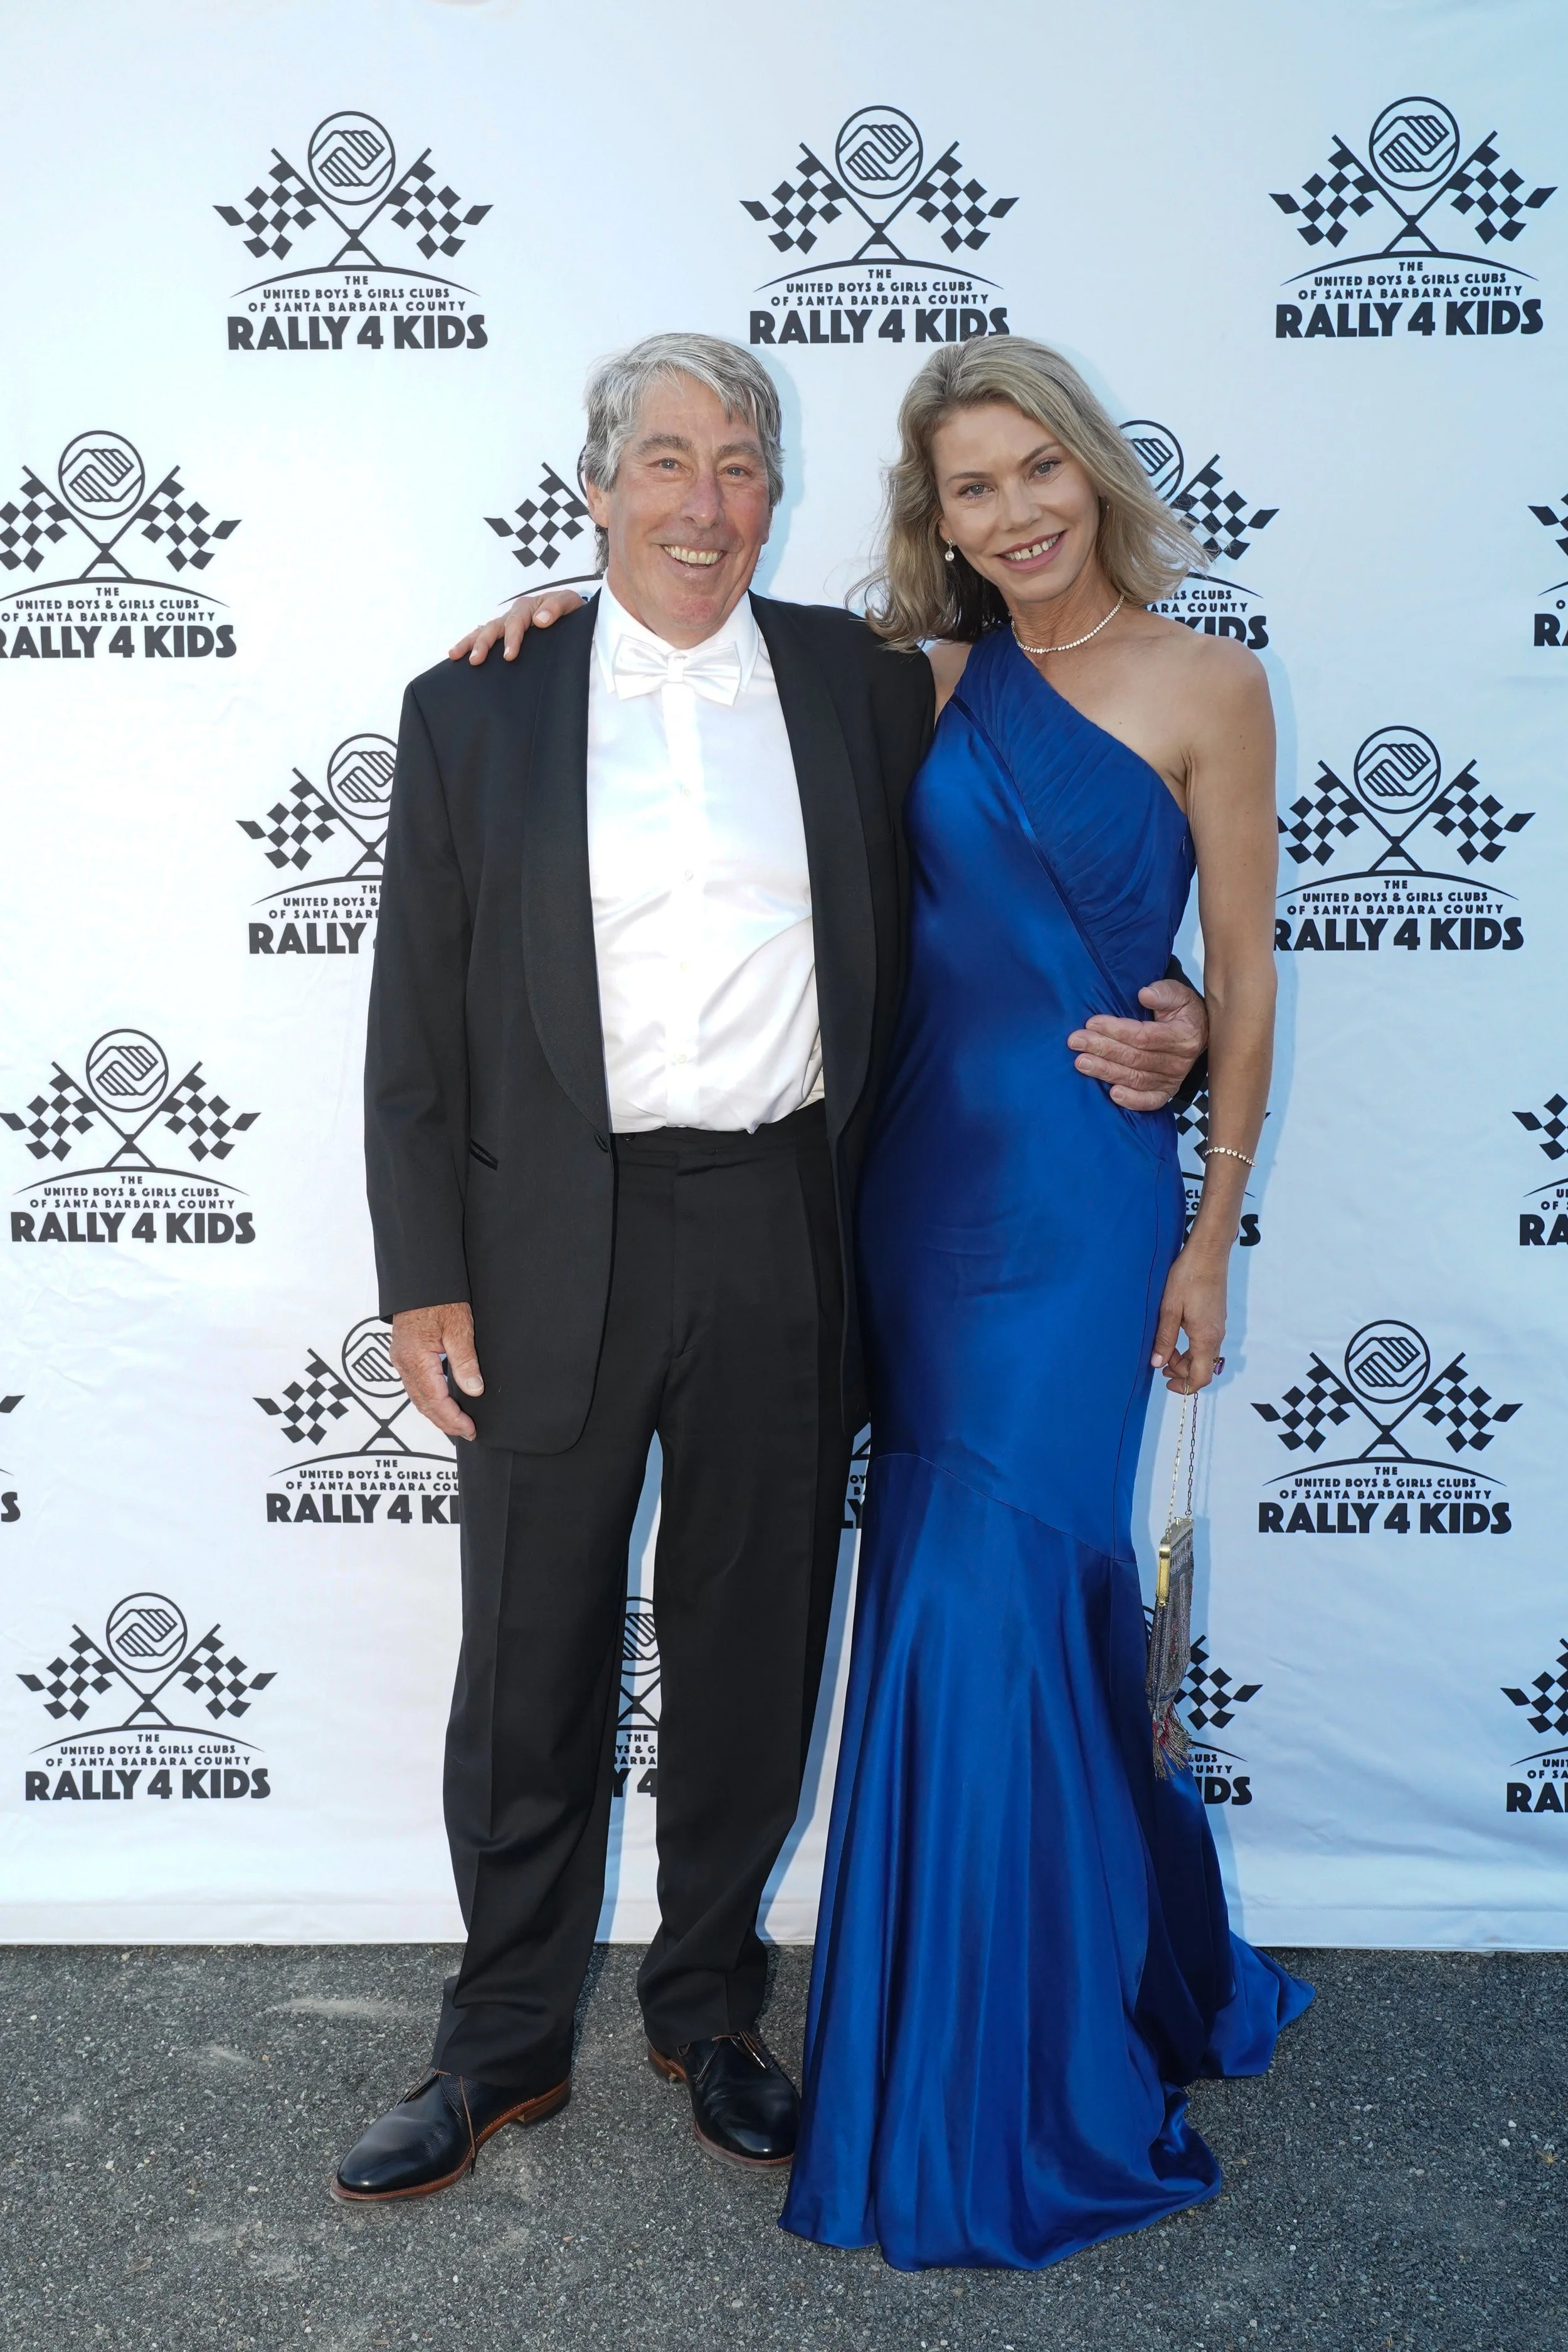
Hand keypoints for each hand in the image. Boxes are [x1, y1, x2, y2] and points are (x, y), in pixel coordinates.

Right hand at [391, 1302, 483, 1440]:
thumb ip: (465, 1361)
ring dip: (436, 1414)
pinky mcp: (403, 1355)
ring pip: (417, 1397)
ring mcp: (400, 1359)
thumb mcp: (459, 1328)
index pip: (435, 1400)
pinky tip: (442, 1403)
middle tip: (467, 1433)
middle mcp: (403, 1363)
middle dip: (445, 1422)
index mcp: (416, 1359)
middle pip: (423, 1404)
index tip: (470, 1429)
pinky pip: (414, 1386)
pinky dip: (429, 1400)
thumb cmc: (439, 1298)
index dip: (453, 1419)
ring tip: (456, 1424)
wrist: (420, 1279)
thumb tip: (474, 1389)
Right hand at [448, 586, 588, 665]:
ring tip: (455, 655)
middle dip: (483, 643)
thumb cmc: (570, 609)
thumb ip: (556, 608)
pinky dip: (471, 644)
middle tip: (476, 659)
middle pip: (493, 627)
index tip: (509, 656)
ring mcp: (507, 625)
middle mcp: (514, 615)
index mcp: (527, 607)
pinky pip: (485, 638)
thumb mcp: (569, 602)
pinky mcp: (505, 635)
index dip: (512, 638)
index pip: (516, 622)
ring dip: (470, 643)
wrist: (573, 614)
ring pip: (484, 631)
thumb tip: (540, 621)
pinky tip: (459, 657)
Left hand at [1067, 978, 1207, 1110]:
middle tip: (1075, 1042)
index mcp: (1182, 1036)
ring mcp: (1172, 1080)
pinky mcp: (1165, 1093)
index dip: (1116, 1031)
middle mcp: (1178, 1062)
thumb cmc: (1181, 1011)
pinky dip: (1131, 1100)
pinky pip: (1149, 1101)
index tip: (1091, 1023)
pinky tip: (1112, 1094)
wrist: (1196, 1034)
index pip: (1144, 1036)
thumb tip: (1145, 994)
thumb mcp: (1178, 995)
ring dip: (1106, 1071)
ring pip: (1135, 1078)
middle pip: (1135, 1058)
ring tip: (1081, 1062)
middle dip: (1102, 1049)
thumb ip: (1164, 992)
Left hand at [1150, 1243, 1226, 1392]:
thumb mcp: (1169, 1309)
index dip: (1185, 1386)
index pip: (1201, 1376)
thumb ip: (1165, 1339)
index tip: (1165, 1381)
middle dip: (1181, 1371)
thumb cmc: (1188, 1277)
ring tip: (1164, 1348)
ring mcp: (1218, 1325)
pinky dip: (1191, 1346)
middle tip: (1159, 1362)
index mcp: (1205, 1337)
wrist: (1208, 1253)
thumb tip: (1157, 1364)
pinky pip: (1206, 1341)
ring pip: (1204, 1354)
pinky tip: (1176, 1333)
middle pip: (1203, 1367)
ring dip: (1185, 1358)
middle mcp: (1216, 1335)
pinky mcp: (1216, 1316)